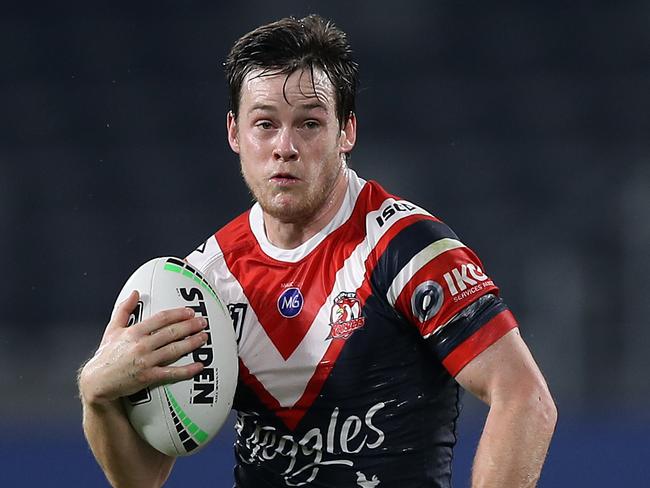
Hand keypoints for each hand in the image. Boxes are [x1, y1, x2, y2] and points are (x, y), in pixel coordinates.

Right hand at [79, 290, 207, 405]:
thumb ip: (124, 309)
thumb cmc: (106, 355)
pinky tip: (198, 366)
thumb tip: (135, 293)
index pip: (161, 319)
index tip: (189, 312)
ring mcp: (146, 361)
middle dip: (190, 326)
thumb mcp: (112, 329)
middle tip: (203, 322)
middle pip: (171, 332)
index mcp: (134, 332)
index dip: (178, 314)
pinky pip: (171, 372)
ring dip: (192, 343)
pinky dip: (186, 370)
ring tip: (204, 337)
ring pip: (174, 349)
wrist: (97, 381)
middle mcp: (141, 345)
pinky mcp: (148, 377)